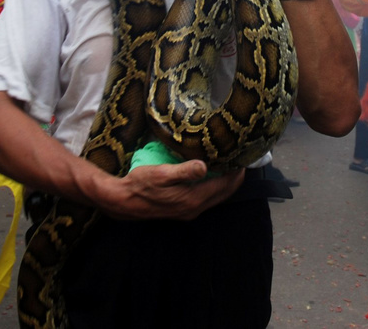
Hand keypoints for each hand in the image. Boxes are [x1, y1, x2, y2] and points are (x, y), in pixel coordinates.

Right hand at [100, 161, 244, 220]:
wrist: (123, 201)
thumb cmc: (140, 184)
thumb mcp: (161, 173)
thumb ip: (184, 171)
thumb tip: (205, 166)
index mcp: (193, 199)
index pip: (224, 187)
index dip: (236, 173)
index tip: (244, 157)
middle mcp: (194, 208)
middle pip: (223, 194)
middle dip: (234, 178)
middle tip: (241, 158)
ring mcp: (188, 210)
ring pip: (215, 196)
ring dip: (225, 182)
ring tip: (229, 163)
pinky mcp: (181, 208)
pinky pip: (206, 197)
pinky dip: (214, 186)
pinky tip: (210, 174)